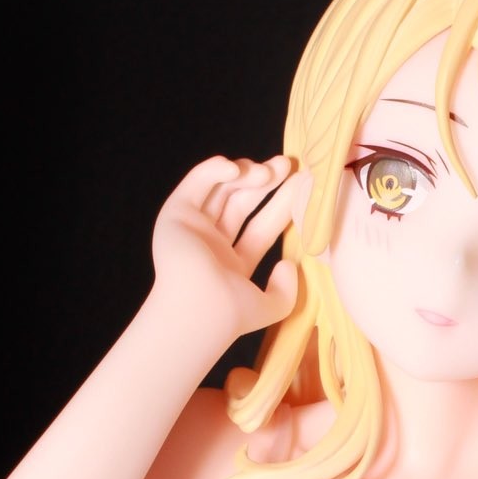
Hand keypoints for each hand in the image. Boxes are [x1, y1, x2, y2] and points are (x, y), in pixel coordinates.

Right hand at [150, 154, 299, 341]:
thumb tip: (288, 264)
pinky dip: (214, 169)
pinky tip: (236, 169)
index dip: (281, 205)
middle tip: (287, 164)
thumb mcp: (272, 307)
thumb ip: (286, 291)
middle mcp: (212, 244)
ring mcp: (194, 228)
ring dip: (246, 173)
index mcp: (233, 264)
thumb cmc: (231, 314)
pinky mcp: (176, 214)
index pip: (261, 228)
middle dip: (265, 181)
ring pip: (221, 190)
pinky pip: (196, 184)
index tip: (301, 184)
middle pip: (242, 203)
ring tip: (268, 170)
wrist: (199, 310)